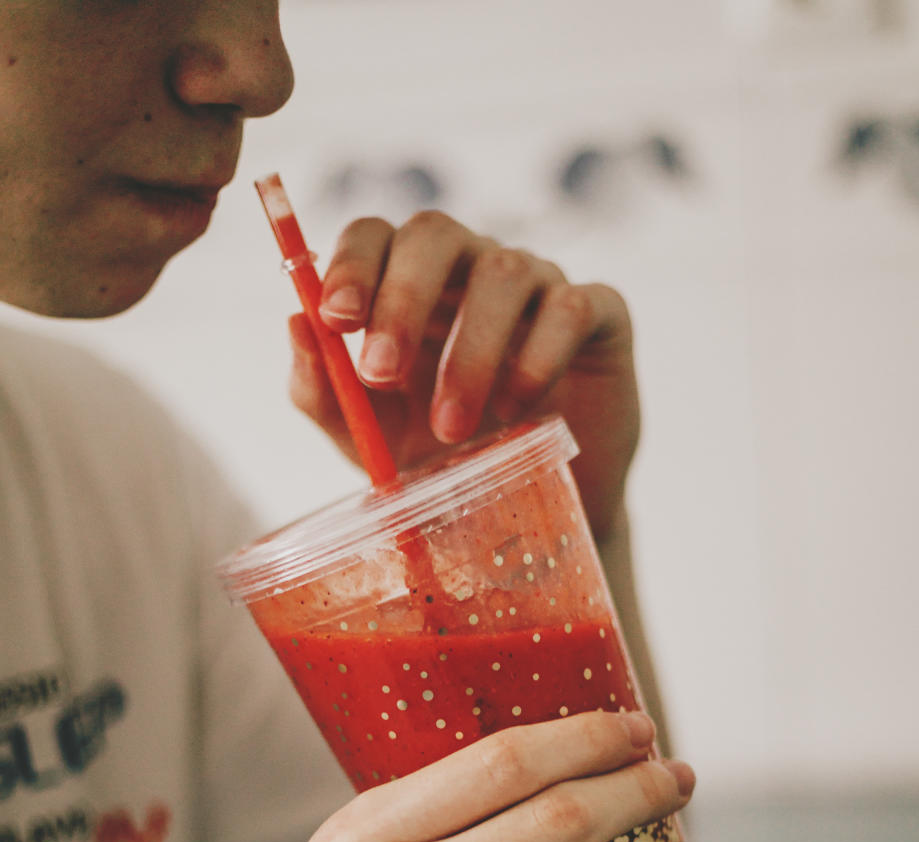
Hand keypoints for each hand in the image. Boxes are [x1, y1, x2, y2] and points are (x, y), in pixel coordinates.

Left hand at [287, 211, 640, 538]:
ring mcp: (537, 285)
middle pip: (435, 233)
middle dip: (401, 300)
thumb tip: (295, 324)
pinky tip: (519, 404)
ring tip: (450, 427)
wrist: (529, 504)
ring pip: (504, 272)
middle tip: (381, 373)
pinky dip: (540, 353)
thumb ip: (325, 391)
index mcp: (408, 284)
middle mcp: (471, 269)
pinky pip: (572, 306)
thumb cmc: (439, 457)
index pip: (375, 235)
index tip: (334, 320)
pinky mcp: (598, 316)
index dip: (351, 264)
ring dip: (468, 352)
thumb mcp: (368, 438)